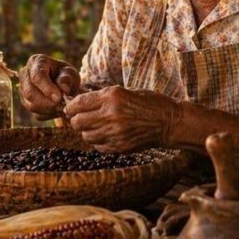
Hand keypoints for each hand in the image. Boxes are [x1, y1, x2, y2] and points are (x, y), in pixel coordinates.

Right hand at [20, 54, 80, 115]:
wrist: (64, 84)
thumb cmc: (66, 75)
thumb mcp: (70, 73)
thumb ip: (67, 79)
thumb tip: (63, 89)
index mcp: (36, 61)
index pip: (37, 76)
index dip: (47, 88)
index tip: (59, 97)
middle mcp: (25, 74)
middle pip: (29, 92)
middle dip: (47, 102)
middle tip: (62, 105)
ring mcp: (23, 89)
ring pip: (31, 105)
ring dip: (49, 109)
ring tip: (63, 107)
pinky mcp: (26, 102)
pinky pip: (35, 113)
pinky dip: (48, 114)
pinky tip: (58, 109)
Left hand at [64, 86, 180, 152]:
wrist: (169, 122)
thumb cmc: (148, 102)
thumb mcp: (124, 91)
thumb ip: (102, 97)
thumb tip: (79, 102)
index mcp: (112, 97)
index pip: (79, 104)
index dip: (70, 107)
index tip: (70, 109)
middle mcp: (111, 115)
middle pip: (78, 122)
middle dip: (77, 120)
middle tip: (82, 118)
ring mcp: (115, 133)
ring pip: (86, 136)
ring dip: (88, 132)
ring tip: (97, 126)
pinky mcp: (119, 147)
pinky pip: (98, 146)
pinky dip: (98, 141)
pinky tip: (107, 135)